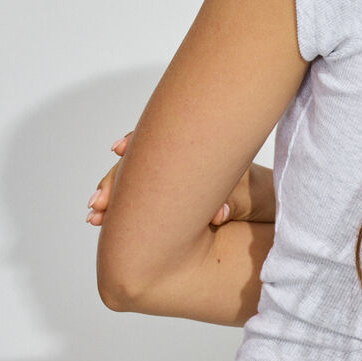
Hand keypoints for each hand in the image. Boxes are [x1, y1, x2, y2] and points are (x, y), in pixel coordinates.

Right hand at [86, 133, 272, 227]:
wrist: (267, 200)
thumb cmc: (264, 196)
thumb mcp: (258, 199)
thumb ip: (236, 202)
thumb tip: (218, 214)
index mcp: (201, 152)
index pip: (164, 146)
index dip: (141, 147)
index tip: (119, 149)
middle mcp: (181, 160)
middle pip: (141, 164)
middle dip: (116, 181)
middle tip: (97, 203)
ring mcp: (173, 175)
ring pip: (136, 181)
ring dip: (114, 196)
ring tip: (93, 213)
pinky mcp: (169, 192)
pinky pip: (141, 194)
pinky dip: (123, 206)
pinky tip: (104, 213)